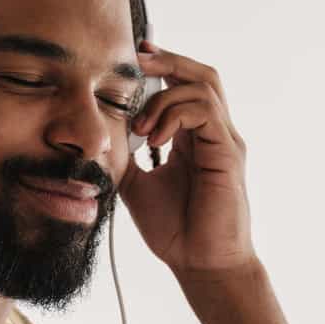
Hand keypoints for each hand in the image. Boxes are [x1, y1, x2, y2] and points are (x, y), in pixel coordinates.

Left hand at [118, 41, 255, 276]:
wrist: (201, 265)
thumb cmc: (176, 229)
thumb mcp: (136, 184)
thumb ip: (124, 156)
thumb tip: (96, 132)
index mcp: (194, 137)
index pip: (183, 85)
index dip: (160, 66)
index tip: (128, 58)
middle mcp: (214, 133)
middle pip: (201, 74)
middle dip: (166, 61)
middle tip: (134, 59)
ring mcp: (224, 141)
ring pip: (204, 85)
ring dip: (164, 97)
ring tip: (140, 128)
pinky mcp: (228, 154)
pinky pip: (205, 112)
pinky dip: (174, 116)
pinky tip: (154, 140)